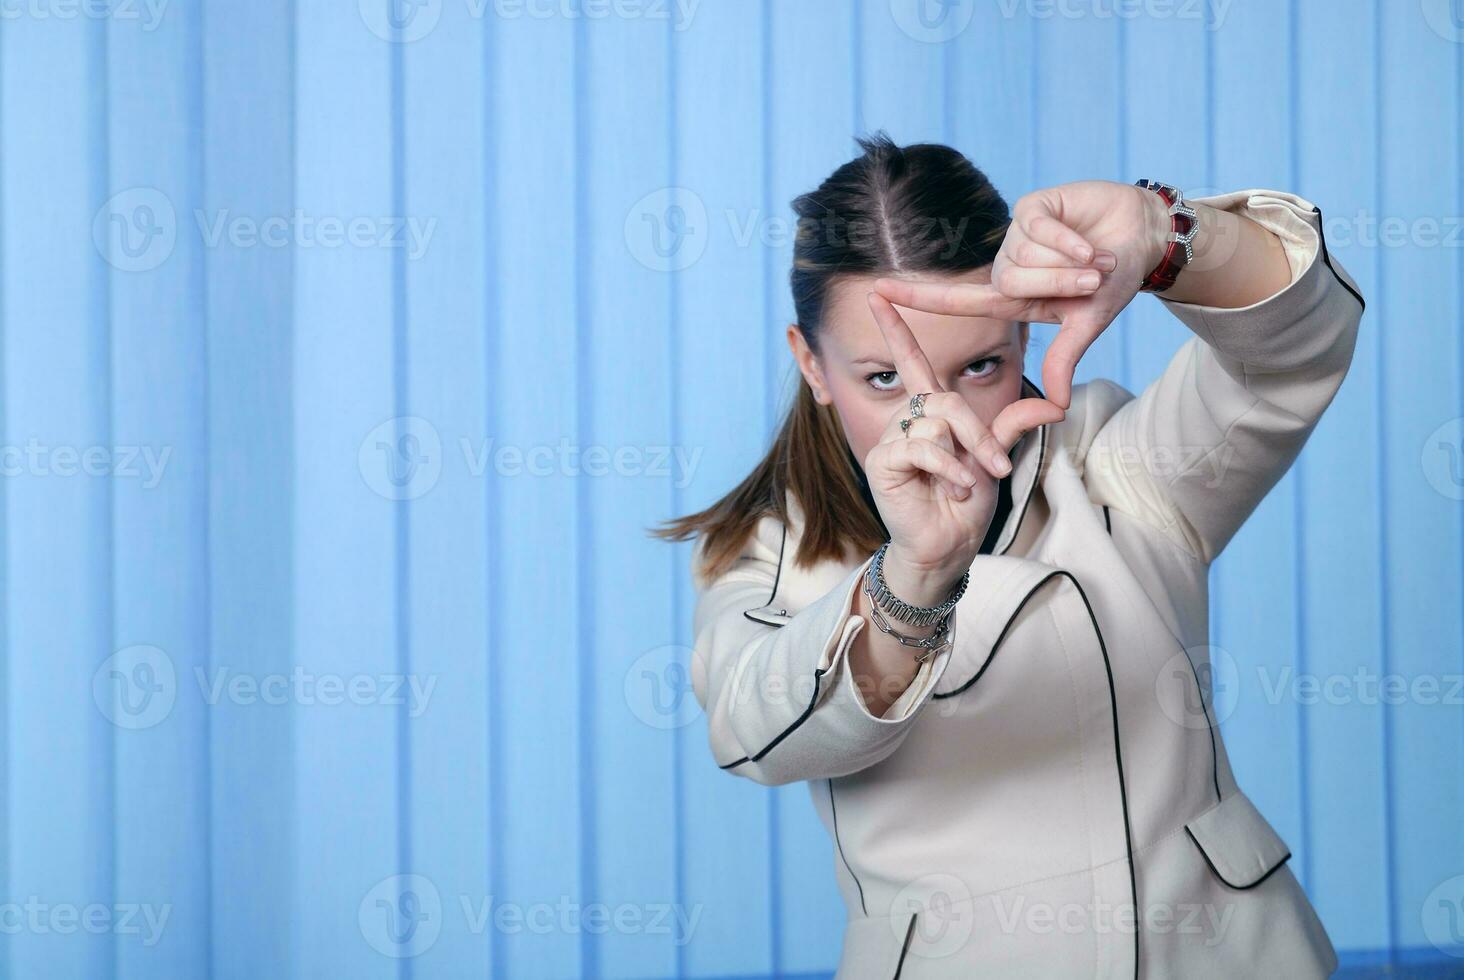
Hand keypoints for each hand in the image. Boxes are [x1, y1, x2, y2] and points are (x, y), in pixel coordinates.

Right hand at [861, 291, 1064, 597]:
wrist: (947, 546)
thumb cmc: (964, 505)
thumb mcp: (993, 457)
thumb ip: (1011, 424)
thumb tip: (1053, 402)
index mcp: (926, 414)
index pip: (910, 361)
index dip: (895, 328)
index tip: (879, 294)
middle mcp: (905, 421)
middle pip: (944, 400)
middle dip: (977, 433)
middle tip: (997, 466)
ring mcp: (890, 441)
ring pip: (937, 422)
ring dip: (966, 455)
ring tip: (972, 482)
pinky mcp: (882, 463)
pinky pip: (922, 447)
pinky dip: (947, 468)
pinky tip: (953, 487)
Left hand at [874, 180, 1169, 410]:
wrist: (1143, 237)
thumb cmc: (1113, 281)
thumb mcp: (1087, 323)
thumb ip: (1064, 357)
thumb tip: (1057, 407)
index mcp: (1012, 299)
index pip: (954, 300)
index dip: (915, 298)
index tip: (874, 293)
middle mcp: (1007, 267)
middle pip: (1007, 283)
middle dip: (1060, 283)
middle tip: (1093, 279)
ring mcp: (1015, 235)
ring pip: (1026, 256)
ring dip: (1071, 261)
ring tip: (1095, 256)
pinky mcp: (1030, 207)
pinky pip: (1039, 229)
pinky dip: (1072, 240)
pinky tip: (1091, 239)